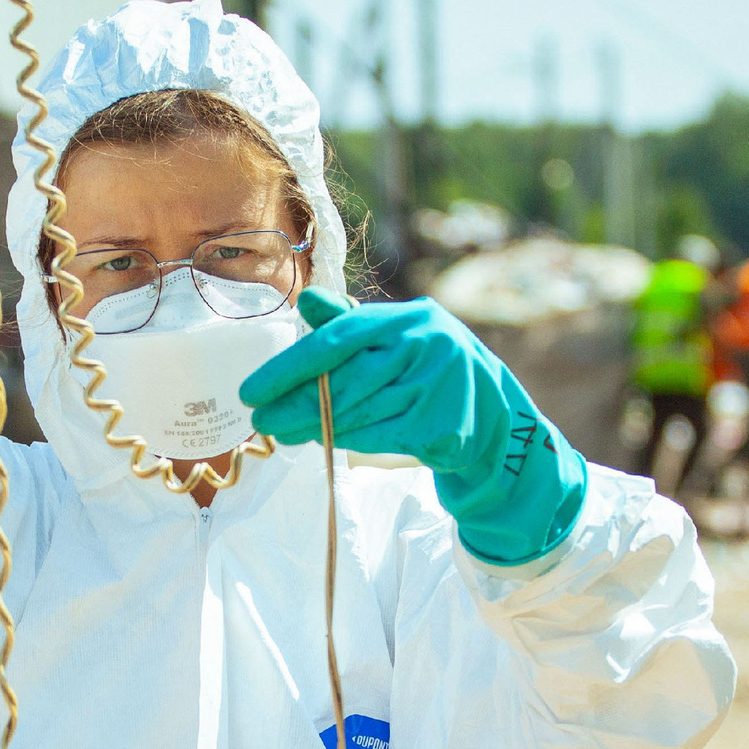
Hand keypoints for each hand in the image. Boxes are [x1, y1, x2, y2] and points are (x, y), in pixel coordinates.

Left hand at [241, 289, 587, 565]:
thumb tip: (305, 305)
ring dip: (313, 427)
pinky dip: (349, 443)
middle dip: (294, 405)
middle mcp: (426, 345)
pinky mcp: (441, 427)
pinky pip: (377, 438)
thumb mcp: (396, 339)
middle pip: (342, 383)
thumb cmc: (429, 373)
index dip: (289, 367)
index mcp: (408, 317)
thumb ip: (349, 324)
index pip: (337, 340)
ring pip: (356, 414)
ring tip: (283, 432)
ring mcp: (437, 387)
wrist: (496, 419)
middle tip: (261, 421)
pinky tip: (327, 443)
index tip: (252, 391)